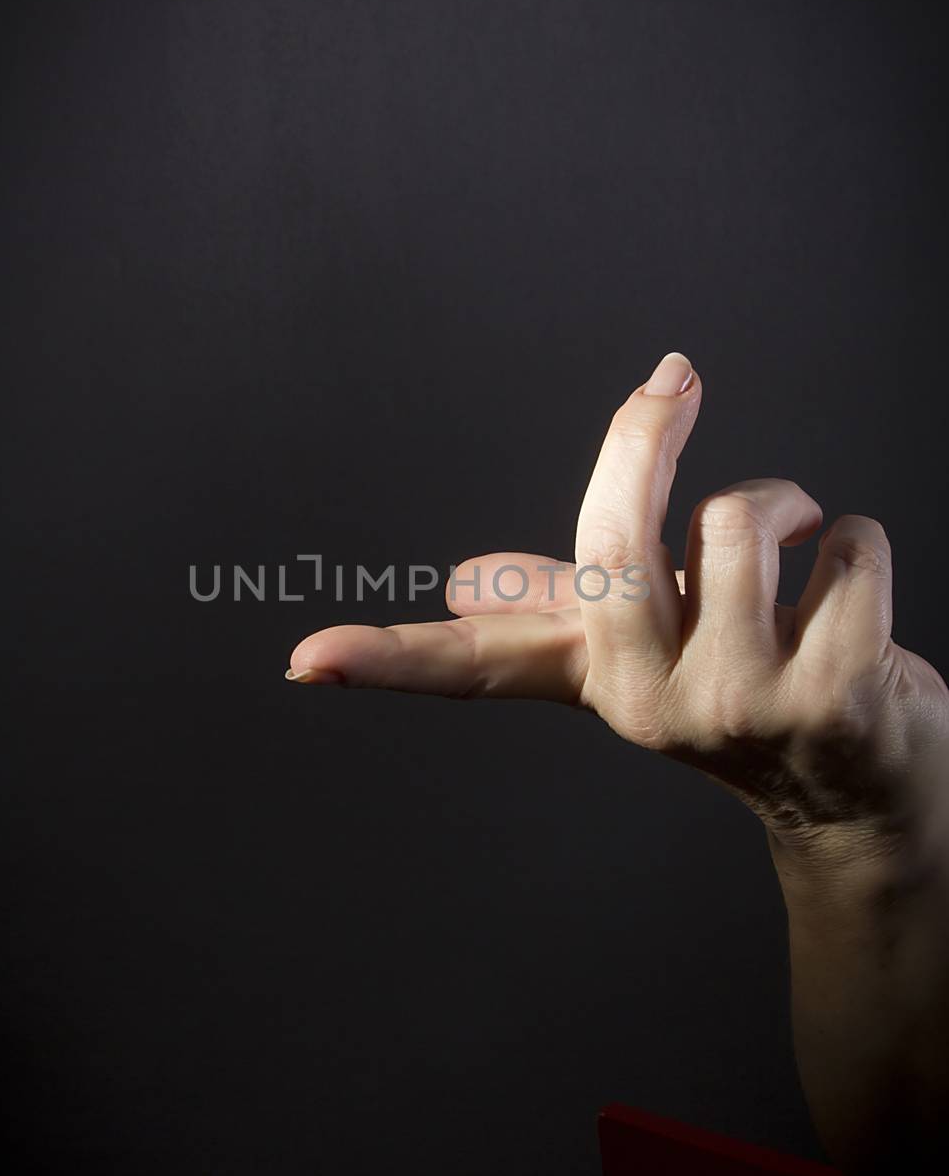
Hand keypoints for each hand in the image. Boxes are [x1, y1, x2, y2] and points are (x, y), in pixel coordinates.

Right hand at [287, 351, 948, 861]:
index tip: (305, 661)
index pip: (472, 667)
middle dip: (647, 439)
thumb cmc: (758, 694)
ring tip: (799, 553)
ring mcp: (738, 708)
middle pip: (614, 542)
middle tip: (676, 380)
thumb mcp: (652, 646)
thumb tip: (459, 583)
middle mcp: (650, 702)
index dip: (383, 658)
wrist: (869, 795)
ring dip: (786, 506)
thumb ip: (563, 600)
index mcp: (595, 677)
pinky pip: (846, 548)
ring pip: (737, 521)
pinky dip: (857, 544)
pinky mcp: (832, 700)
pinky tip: (851, 597)